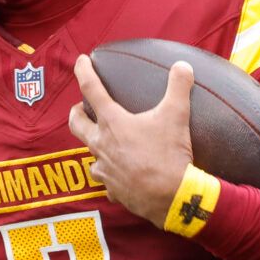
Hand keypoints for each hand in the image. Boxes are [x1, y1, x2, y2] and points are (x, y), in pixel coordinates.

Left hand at [67, 54, 194, 228]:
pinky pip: (106, 180)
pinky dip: (112, 174)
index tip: (80, 62)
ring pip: (90, 155)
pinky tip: (122, 174)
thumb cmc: (170, 154)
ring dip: (95, 146)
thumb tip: (183, 66)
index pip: (91, 90)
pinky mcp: (112, 190)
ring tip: (105, 143)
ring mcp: (104, 170)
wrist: (172, 198)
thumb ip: (178, 87)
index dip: (83, 72)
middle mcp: (102, 145)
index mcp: (113, 123)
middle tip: (82, 109)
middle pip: (76, 124)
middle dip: (76, 113)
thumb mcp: (177, 115)